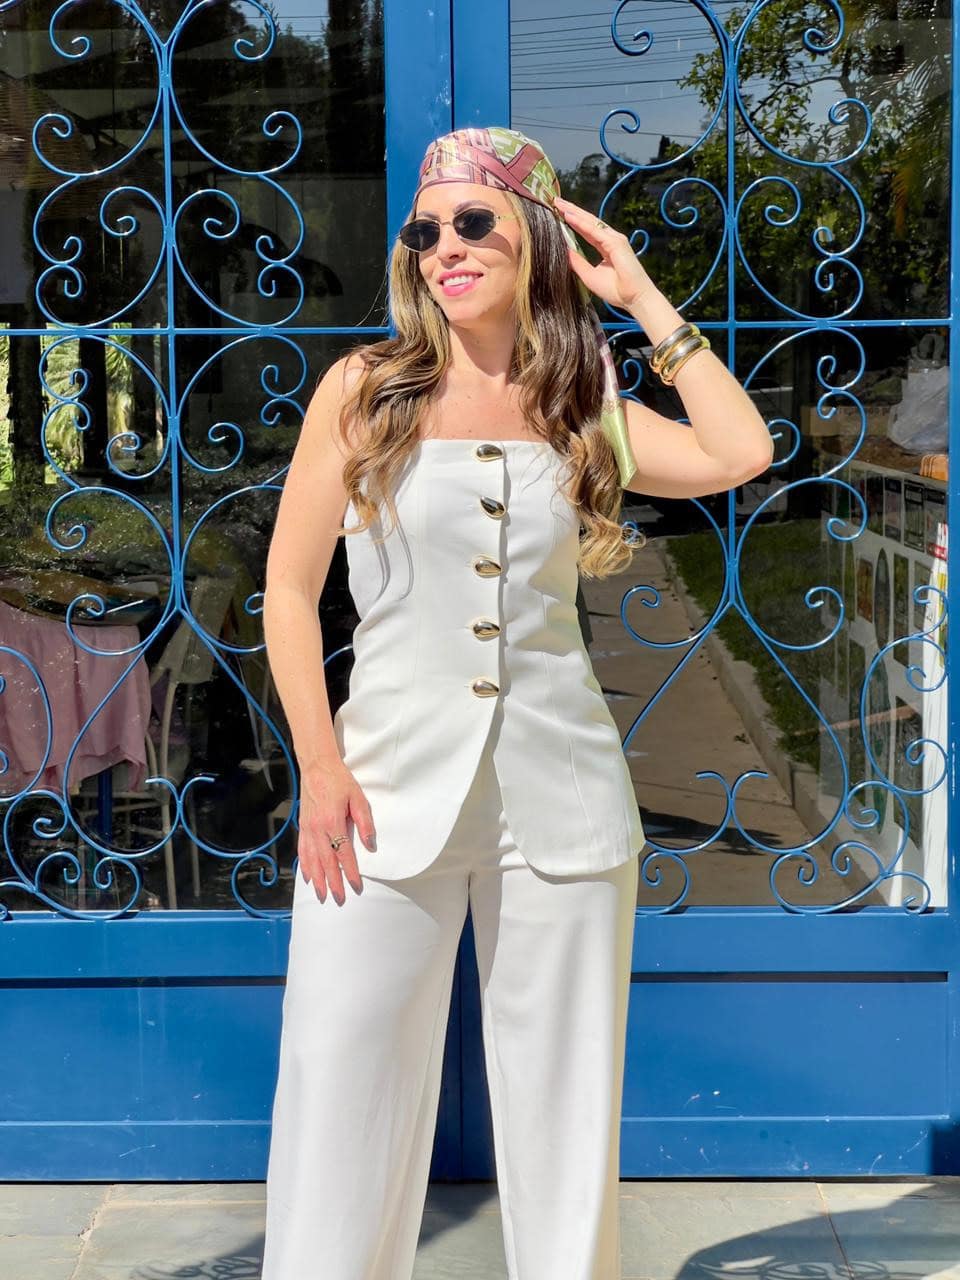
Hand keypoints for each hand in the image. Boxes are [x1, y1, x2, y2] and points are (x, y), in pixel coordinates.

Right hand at [297, 760, 375, 904]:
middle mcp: (317, 828)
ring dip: (317, 879)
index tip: (356, 886)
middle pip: (326, 861)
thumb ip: (365, 822)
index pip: (343, 853)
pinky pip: (302, 850)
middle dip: (333, 882)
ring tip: (322, 895)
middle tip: (339, 899)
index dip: (351, 871)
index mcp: (333, 821)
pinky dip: (305, 866)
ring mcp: (307, 828)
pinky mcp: (303, 826)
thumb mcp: (358, 798)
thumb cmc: (340, 781)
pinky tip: (308, 877)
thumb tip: (370, 845)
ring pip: (311, 860)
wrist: (317, 767)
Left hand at [554, 196, 653, 313]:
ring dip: (575, 212)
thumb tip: (565, 250)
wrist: (634, 299)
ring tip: (559, 204)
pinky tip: (569, 216)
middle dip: (572, 210)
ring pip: (590, 222)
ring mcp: (614, 239)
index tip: (558, 213)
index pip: (586, 230)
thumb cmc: (616, 290)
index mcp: (605, 247)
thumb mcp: (589, 275)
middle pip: (588, 221)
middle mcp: (610, 239)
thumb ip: (578, 262)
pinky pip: (594, 231)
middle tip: (556, 201)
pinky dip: (581, 223)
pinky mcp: (616, 243)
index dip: (573, 221)